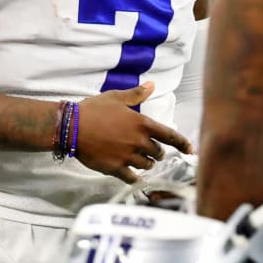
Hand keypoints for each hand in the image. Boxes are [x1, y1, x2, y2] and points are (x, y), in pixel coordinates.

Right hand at [74, 82, 192, 183]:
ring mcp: (127, 156)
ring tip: (141, 161)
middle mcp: (138, 141)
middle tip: (153, 152)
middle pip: (158, 152)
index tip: (190, 150)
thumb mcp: (116, 98)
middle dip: (158, 153)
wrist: (71, 127)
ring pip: (146, 165)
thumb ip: (136, 94)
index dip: (183, 143)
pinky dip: (135, 177)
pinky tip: (134, 176)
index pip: (170, 136)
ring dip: (147, 164)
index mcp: (142, 124)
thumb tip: (152, 85)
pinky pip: (132, 177)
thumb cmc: (93, 110)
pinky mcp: (115, 168)